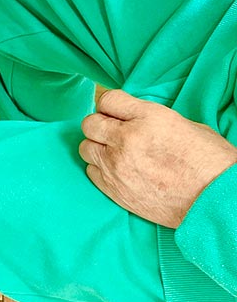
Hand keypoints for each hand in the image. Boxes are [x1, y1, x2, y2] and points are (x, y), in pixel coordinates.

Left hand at [79, 89, 236, 226]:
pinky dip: (101, 169)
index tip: (116, 112)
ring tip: (115, 152)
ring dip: (98, 147)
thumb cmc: (209, 162)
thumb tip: (134, 119)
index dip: (111, 105)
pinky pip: (91, 171)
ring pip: (86, 148)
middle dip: (100, 125)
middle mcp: (126, 139)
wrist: (214, 201)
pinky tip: (118, 170)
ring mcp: (117, 166)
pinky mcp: (113, 189)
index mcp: (148, 118)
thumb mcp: (185, 126)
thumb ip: (152, 119)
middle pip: (90, 123)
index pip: (108, 100)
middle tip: (113, 132)